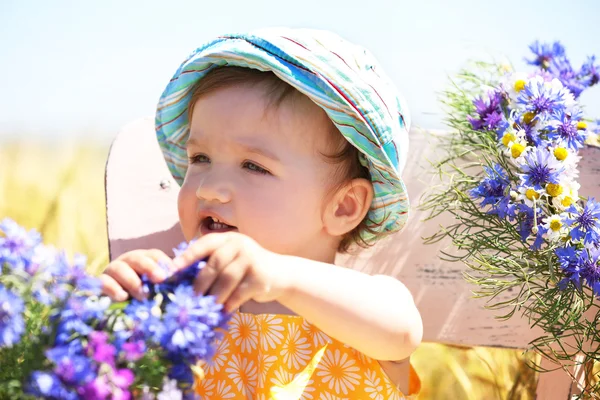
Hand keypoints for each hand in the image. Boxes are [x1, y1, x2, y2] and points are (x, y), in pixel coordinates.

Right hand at [99, 249, 174, 300]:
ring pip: (119, 268)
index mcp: (144, 259)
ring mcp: (112, 271)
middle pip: (137, 258)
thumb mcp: (155, 289)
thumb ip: (166, 285)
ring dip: (132, 281)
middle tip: (161, 279)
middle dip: (149, 267)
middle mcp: (128, 261)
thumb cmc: (141, 296)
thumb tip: (180, 284)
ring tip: (143, 295)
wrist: (112, 306)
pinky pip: (104, 282)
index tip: (173, 272)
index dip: (163, 262)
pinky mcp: (99, 283)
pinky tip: (123, 298)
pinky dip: (113, 289)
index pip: (154, 255)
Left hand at [172, 232, 288, 311]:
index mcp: (229, 239)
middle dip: (200, 282)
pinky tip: (223, 311)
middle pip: (215, 263)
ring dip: (214, 296)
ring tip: (206, 308)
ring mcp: (252, 260)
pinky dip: (229, 304)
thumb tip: (181, 280)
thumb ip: (212, 263)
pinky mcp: (261, 277)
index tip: (173, 269)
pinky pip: (239, 293)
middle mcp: (241, 245)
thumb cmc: (247, 269)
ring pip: (226, 280)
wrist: (281, 274)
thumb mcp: (231, 259)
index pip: (205, 243)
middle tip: (190, 298)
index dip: (188, 255)